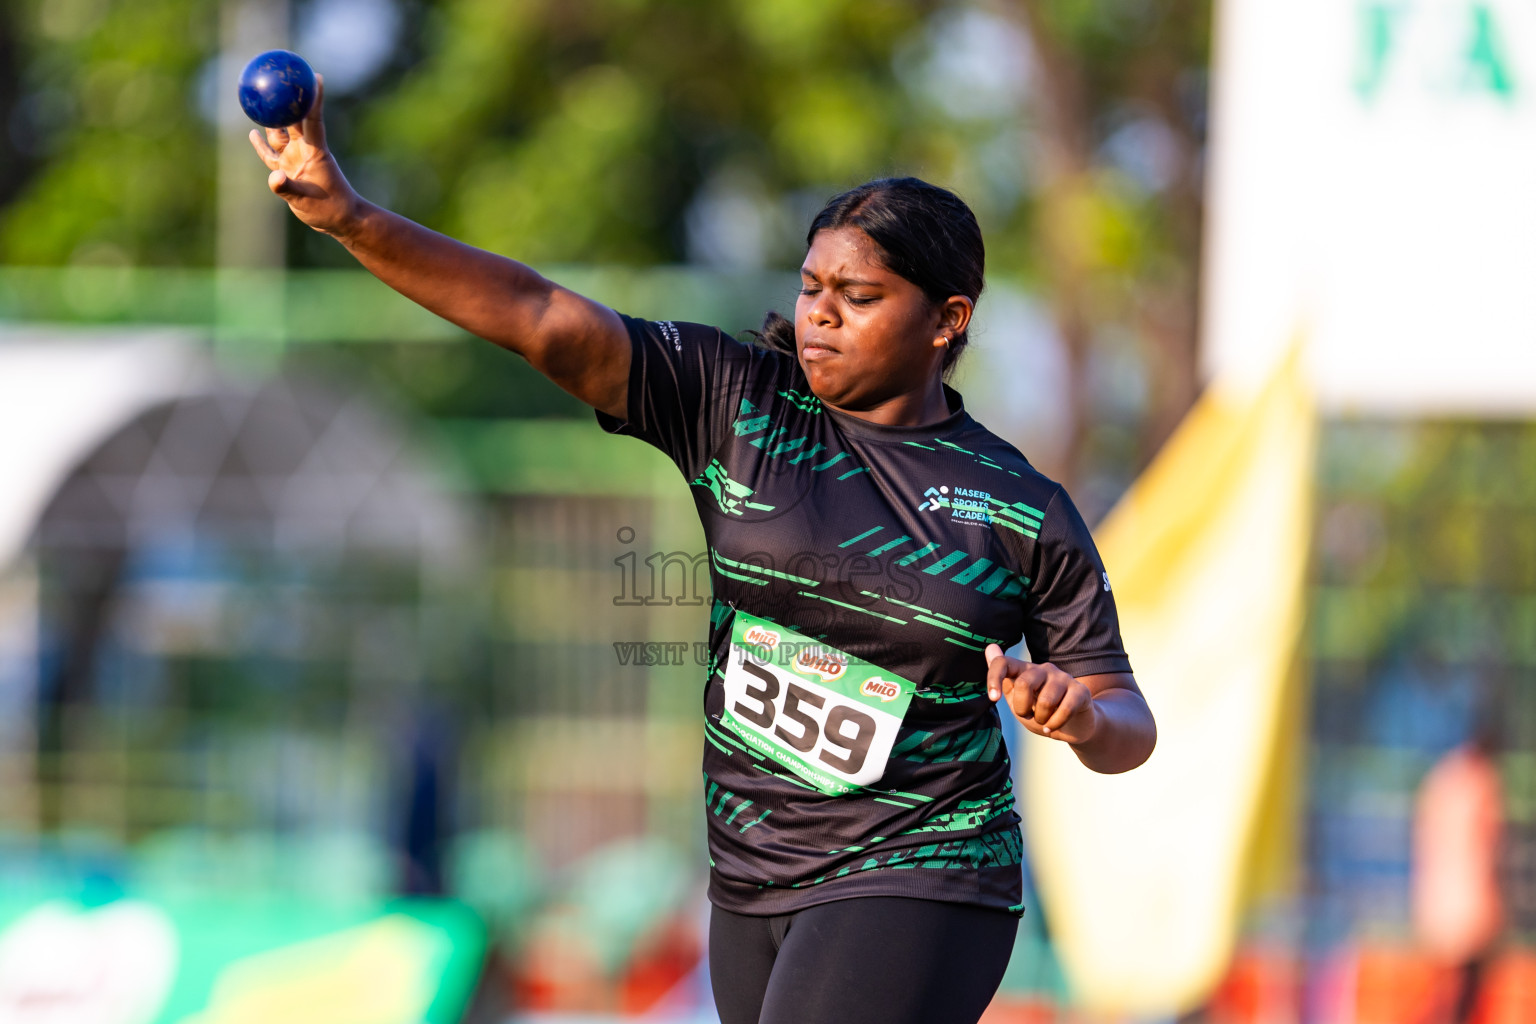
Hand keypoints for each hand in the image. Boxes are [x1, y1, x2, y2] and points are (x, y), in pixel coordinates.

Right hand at [247, 76, 360, 236]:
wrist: (338, 221)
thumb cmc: (329, 209)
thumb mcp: (306, 201)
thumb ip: (287, 188)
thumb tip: (274, 176)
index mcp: (315, 152)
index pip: (313, 120)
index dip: (314, 99)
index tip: (316, 76)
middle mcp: (304, 151)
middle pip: (293, 120)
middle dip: (288, 100)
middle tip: (281, 77)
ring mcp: (295, 160)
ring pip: (280, 134)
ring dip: (272, 118)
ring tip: (261, 98)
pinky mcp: (288, 171)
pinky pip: (271, 154)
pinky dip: (262, 144)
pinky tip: (253, 132)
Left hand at [984, 643, 1099, 744]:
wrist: (1073, 727)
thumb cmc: (1040, 712)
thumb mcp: (1017, 701)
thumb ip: (1003, 680)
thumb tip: (989, 646)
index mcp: (1025, 670)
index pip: (1004, 662)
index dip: (994, 678)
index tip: (993, 699)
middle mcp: (1044, 669)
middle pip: (1024, 683)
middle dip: (1022, 708)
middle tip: (1028, 716)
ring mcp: (1064, 678)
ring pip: (1045, 701)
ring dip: (1041, 719)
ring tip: (1044, 721)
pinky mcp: (1080, 691)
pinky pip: (1064, 709)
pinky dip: (1054, 724)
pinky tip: (1052, 727)